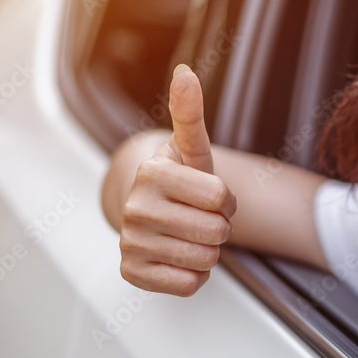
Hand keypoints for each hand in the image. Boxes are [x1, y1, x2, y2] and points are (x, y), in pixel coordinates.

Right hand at [119, 64, 236, 295]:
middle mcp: (134, 207)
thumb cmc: (182, 178)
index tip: (212, 195)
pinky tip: (180, 256)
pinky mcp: (131, 273)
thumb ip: (190, 113)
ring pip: (205, 259)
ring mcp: (129, 242)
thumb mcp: (192, 147)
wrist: (155, 211)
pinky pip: (189, 284)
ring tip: (191, 235)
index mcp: (152, 173)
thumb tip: (185, 73)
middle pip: (216, 231)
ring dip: (209, 251)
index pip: (221, 197)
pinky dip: (195, 275)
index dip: (227, 200)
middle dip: (220, 227)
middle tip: (202, 217)